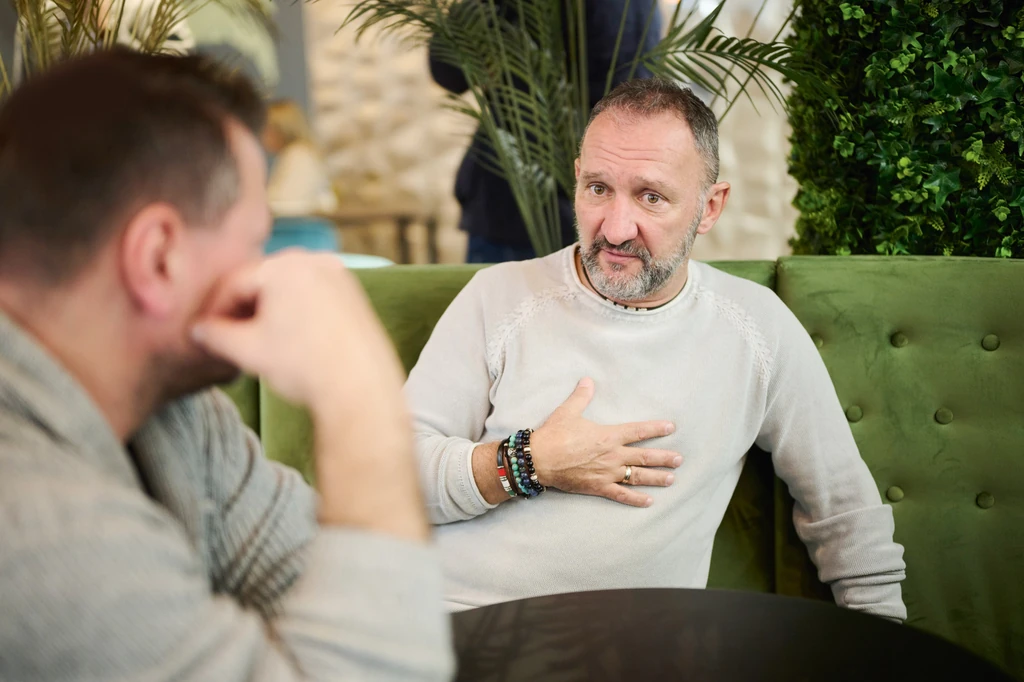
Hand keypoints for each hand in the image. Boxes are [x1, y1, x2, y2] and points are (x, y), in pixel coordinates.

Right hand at [191, 251, 426, 539]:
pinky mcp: (353, 294)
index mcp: (285, 266)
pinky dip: (293, 311)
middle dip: (241, 307)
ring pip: (287, 288)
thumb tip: (198, 330)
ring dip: (267, 309)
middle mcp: (315, 261)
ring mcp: (338, 275)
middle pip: (262, 280)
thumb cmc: (305, 367)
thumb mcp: (249, 350)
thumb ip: (215, 334)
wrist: (361, 390)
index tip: (201, 329)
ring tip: (254, 340)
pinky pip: (312, 295)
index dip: (213, 308)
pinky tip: (285, 338)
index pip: (234, 282)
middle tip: (224, 335)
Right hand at [531, 377, 681, 506]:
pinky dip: (635, 499)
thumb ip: (581, 396)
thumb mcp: (568, 412)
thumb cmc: (554, 435)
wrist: (539, 460)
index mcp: (608, 436)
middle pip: (644, 457)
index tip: (671, 427)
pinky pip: (621, 495)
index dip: (656, 428)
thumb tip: (587, 380)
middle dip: (664, 458)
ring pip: (637, 477)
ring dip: (656, 478)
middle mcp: (613, 455)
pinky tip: (648, 501)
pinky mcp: (598, 487)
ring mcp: (607, 473)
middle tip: (679, 459)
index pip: (638, 431)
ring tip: (671, 479)